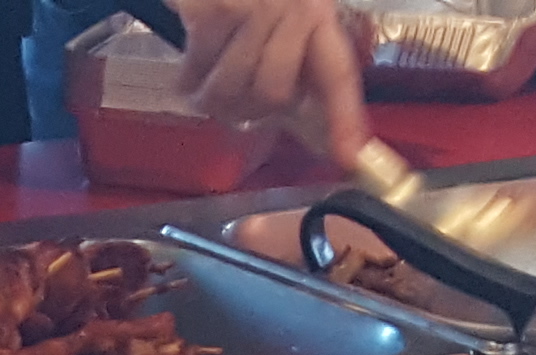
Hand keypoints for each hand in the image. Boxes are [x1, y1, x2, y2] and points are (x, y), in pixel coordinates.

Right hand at [176, 0, 371, 167]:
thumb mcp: (283, 12)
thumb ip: (295, 58)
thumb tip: (301, 120)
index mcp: (319, 13)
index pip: (337, 74)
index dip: (344, 120)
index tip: (350, 158)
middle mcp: (295, 10)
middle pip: (273, 94)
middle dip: (246, 109)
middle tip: (231, 104)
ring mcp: (254, 11)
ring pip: (234, 88)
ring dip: (211, 98)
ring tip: (201, 90)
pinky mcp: (215, 12)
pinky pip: (199, 68)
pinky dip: (187, 78)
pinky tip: (185, 73)